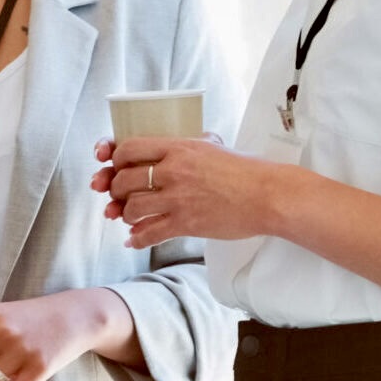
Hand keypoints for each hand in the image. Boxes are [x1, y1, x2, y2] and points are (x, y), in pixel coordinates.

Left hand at [92, 135, 279, 248]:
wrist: (268, 195)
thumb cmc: (246, 170)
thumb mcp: (213, 144)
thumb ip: (190, 142)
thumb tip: (178, 141)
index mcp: (177, 147)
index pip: (128, 148)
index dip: (114, 158)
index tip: (113, 165)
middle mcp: (173, 171)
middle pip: (123, 180)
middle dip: (114, 189)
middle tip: (117, 194)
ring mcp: (178, 198)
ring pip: (131, 207)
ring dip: (124, 213)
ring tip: (127, 216)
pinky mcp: (186, 223)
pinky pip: (149, 233)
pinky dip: (136, 239)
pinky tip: (132, 240)